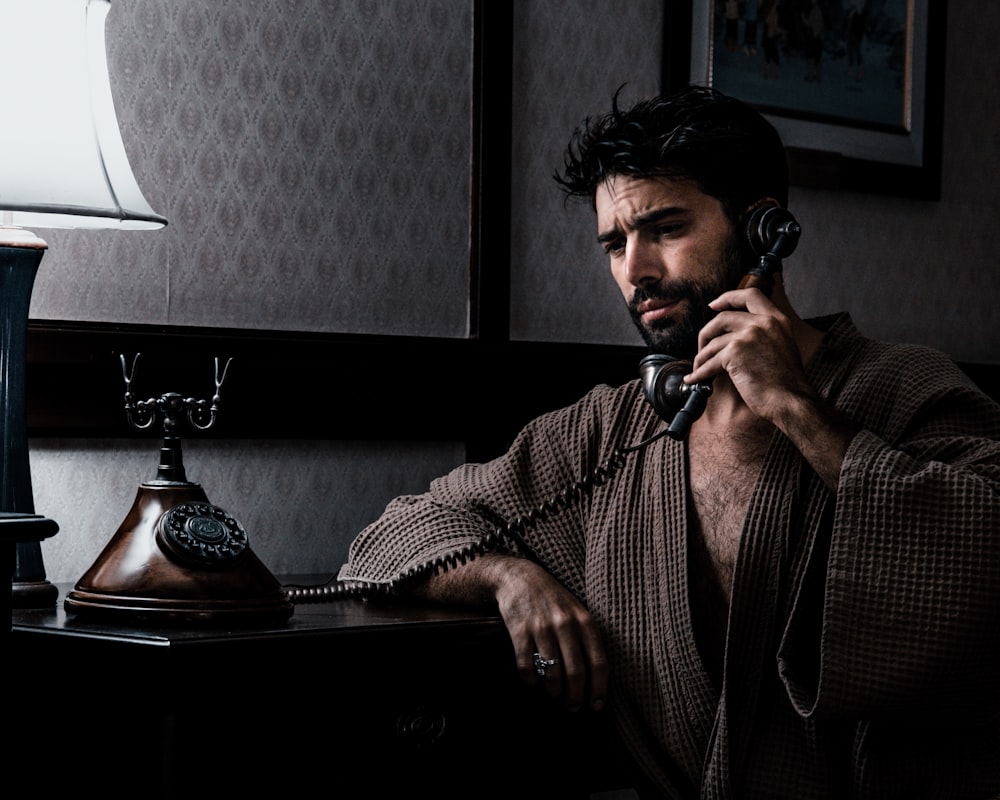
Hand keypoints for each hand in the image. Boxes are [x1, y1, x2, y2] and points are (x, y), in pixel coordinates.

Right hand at [493, 557, 607, 712]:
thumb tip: (597, 678)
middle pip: (576, 672)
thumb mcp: (578, 611)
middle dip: (576, 697)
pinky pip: (526, 665)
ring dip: (554, 691)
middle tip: (573, 708)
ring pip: (552, 672)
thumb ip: (588, 639)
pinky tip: (533, 683)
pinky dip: (530, 680)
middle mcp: (565, 624)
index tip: (596, 706)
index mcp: (585, 621)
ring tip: (554, 696)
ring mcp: (541, 627)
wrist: (519, 577)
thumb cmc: (554, 600)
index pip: (598, 663)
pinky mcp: (519, 630)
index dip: (599, 689)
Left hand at [684, 287, 856, 488]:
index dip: (728, 298)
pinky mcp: (735, 352)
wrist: (791, 400)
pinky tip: (695, 379)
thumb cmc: (786, 382)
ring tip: (700, 369)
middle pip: (722, 318)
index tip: (714, 304)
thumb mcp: (781, 346)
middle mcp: (763, 323)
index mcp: (776, 319)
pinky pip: (709, 363)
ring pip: (712, 343)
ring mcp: (748, 336)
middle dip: (707, 333)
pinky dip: (699, 373)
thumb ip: (763, 334)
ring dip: (702, 358)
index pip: (750, 295)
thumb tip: (735, 335)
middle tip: (702, 347)